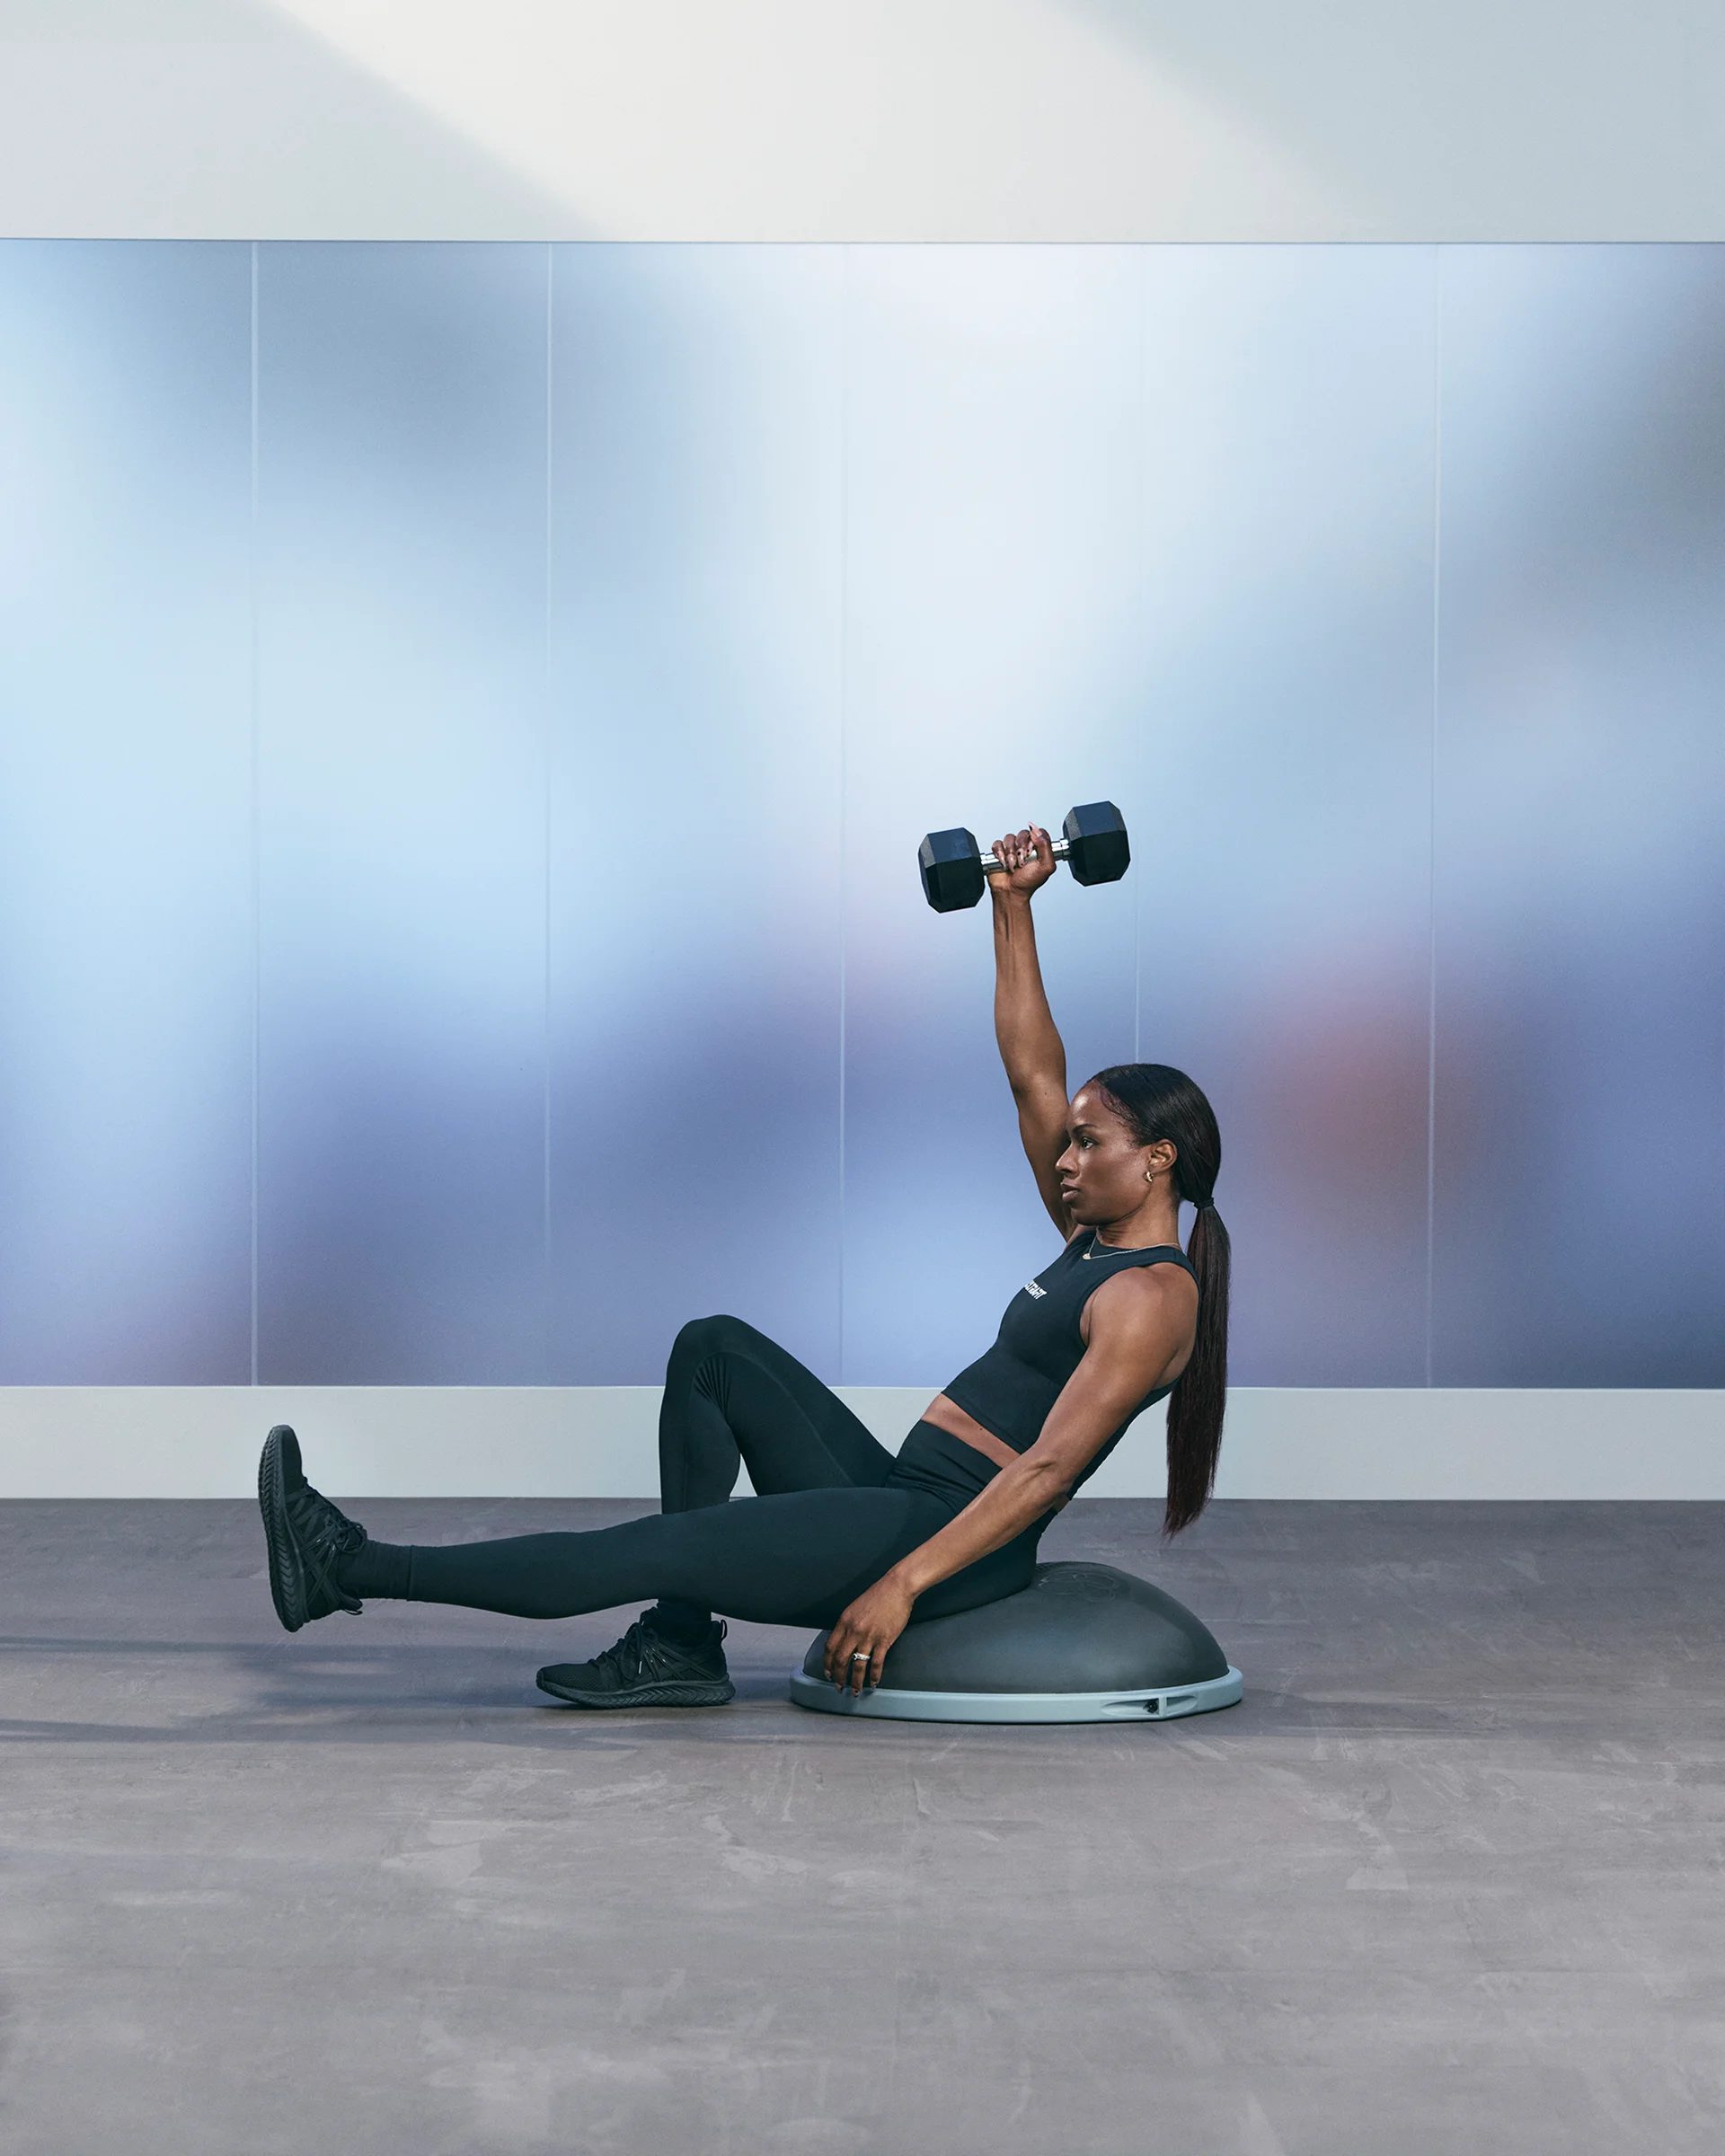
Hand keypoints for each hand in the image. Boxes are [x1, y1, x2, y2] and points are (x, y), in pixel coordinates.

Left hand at [824, 1572, 915, 1694]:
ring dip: (855, 1681)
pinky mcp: (884, 1640)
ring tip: (855, 1691)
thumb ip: (847, 1625)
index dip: (827, 1664)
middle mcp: (854, 1630)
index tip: (828, 1674)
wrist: (896, 1588)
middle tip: (839, 1687)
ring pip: (857, 1665)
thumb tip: (843, 1642)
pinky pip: (876, 1663)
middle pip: (840, 1660)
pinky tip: (874, 1682)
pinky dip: (874, 1676)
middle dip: (838, 1677)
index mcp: (844, 1621)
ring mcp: (869, 1636)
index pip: (829, 1648)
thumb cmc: (878, 1596)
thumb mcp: (854, 1608)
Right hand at [989, 823, 1057, 900]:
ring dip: (1010, 854)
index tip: (1031, 852)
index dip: (1034, 839)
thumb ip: (1046, 846)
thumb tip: (1037, 831)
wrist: (1011, 892)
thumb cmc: (1028, 883)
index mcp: (1039, 848)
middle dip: (1021, 848)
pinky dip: (1000, 854)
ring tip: (1013, 865)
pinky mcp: (1000, 851)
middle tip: (1022, 861)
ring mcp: (1012, 848)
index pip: (1039, 832)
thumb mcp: (1046, 866)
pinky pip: (998, 843)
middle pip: (1023, 833)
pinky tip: (1003, 863)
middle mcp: (1026, 846)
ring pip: (1009, 838)